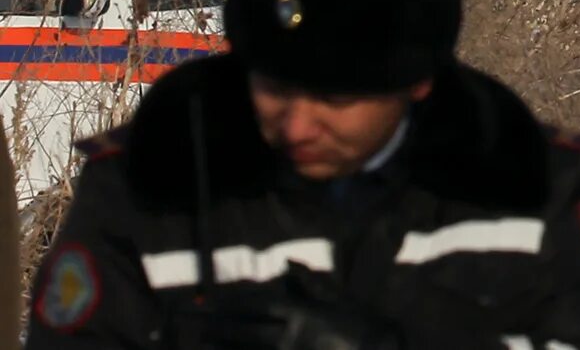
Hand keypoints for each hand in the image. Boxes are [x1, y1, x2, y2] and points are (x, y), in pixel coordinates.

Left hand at [193, 283, 402, 349]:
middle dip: (216, 325)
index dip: (232, 302)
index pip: (258, 303)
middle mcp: (290, 335)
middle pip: (245, 329)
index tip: (210, 302)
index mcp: (302, 312)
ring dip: (221, 347)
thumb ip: (310, 281)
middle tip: (191, 322)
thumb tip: (286, 263)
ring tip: (199, 342)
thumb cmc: (362, 324)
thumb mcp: (340, 298)